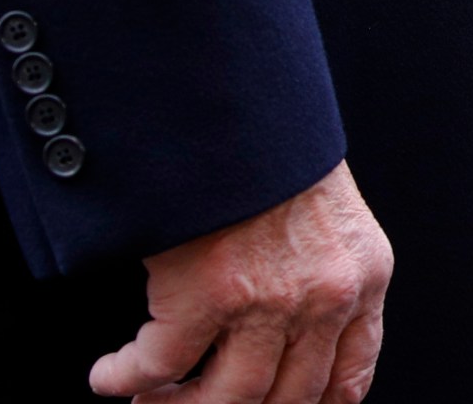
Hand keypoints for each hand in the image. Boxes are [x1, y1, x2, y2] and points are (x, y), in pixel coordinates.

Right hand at [90, 160, 392, 403]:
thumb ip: (324, 270)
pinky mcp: (206, 295)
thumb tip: (289, 332)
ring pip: (228, 399)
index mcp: (363, 277)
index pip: (348, 376)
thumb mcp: (328, 213)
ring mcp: (269, 302)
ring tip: (149, 401)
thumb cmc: (271, 146)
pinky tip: (109, 375)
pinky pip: (159, 366)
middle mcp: (326, 299)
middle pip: (286, 400)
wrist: (236, 99)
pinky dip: (126, 378)